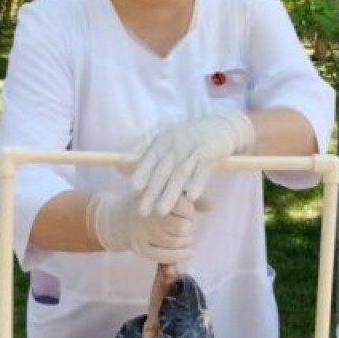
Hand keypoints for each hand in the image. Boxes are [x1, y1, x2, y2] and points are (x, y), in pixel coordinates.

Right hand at [88, 190, 196, 262]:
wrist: (118, 220)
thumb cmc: (148, 204)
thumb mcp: (164, 194)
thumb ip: (189, 199)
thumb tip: (213, 206)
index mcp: (153, 198)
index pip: (182, 207)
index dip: (189, 210)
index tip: (188, 210)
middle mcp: (146, 217)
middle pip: (180, 227)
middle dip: (188, 227)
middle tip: (187, 224)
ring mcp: (142, 235)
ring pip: (174, 243)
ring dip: (186, 241)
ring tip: (187, 236)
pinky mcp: (141, 250)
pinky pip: (165, 257)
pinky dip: (181, 255)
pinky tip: (190, 252)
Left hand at [131, 111, 254, 215]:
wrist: (219, 126)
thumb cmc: (188, 137)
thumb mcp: (164, 140)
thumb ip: (143, 153)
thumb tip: (119, 168)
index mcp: (161, 141)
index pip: (147, 159)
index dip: (140, 175)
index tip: (133, 192)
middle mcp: (174, 143)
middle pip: (161, 171)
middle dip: (151, 192)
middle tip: (142, 212)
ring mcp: (191, 147)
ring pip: (179, 174)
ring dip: (169, 194)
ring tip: (161, 212)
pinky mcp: (208, 151)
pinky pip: (201, 170)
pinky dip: (197, 183)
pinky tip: (191, 198)